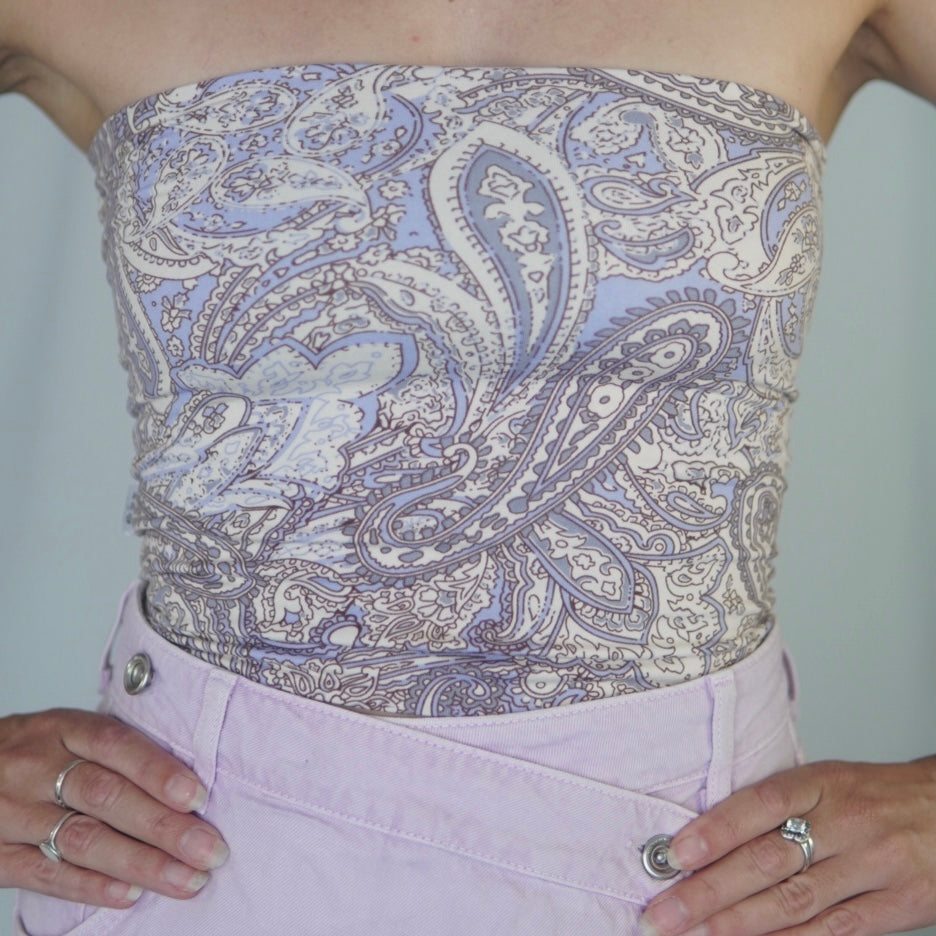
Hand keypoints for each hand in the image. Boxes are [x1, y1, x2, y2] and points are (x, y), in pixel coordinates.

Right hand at [0, 708, 229, 906]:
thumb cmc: (35, 752)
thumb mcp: (68, 732)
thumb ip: (116, 751)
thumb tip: (188, 785)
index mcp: (62, 728)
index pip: (117, 745)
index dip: (159, 771)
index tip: (198, 797)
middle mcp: (35, 768)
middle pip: (106, 796)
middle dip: (164, 827)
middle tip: (209, 850)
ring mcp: (12, 812)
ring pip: (82, 839)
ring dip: (141, 863)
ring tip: (185, 879)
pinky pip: (45, 874)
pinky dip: (91, 886)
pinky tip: (130, 894)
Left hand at [639, 756, 935, 935]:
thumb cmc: (877, 796)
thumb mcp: (830, 782)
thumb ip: (780, 805)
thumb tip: (709, 833)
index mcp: (823, 783)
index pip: (760, 804)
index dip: (715, 830)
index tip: (674, 854)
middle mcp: (846, 822)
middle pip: (767, 860)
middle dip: (708, 890)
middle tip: (663, 911)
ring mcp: (873, 866)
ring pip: (794, 901)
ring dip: (737, 923)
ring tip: (693, 933)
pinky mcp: (897, 907)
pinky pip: (834, 930)